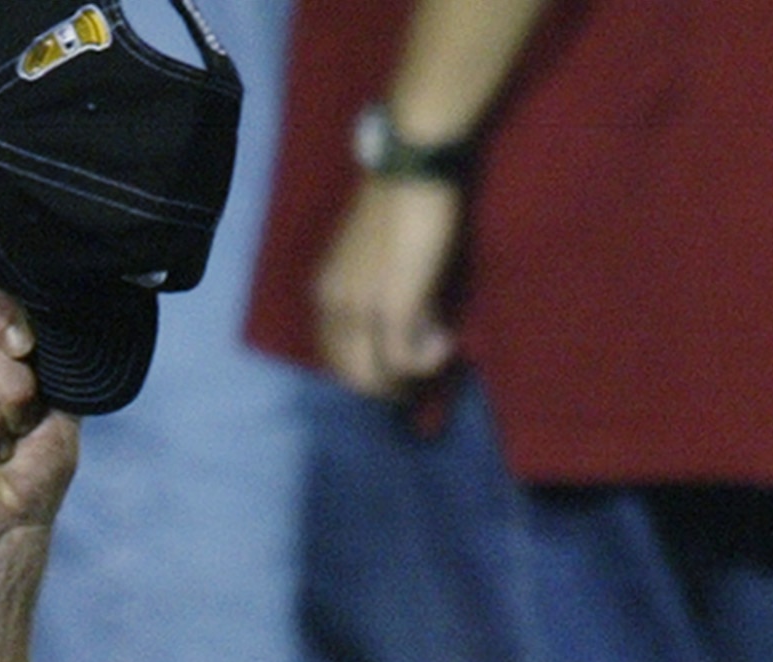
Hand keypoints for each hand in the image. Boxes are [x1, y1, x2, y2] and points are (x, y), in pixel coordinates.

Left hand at [314, 177, 463, 398]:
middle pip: (351, 375)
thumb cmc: (400, 198)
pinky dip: (428, 363)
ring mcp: (361, 309)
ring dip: (408, 379)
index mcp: (325, 290)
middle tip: (418, 380)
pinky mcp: (394, 309)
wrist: (412, 163)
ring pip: (373, 377)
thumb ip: (387, 292)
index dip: (365, 371)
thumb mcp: (379, 256)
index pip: (333, 355)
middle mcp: (334, 304)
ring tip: (435, 359)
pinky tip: (447, 343)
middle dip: (386, 386)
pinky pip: (404, 362)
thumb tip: (418, 324)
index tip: (396, 368)